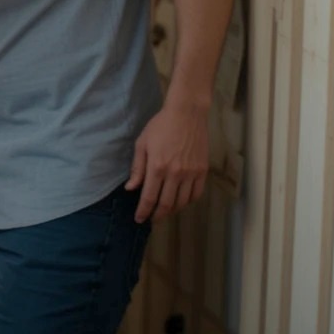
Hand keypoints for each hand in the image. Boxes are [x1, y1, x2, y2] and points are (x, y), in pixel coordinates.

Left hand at [125, 100, 209, 222]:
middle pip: (166, 204)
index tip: (139, 219)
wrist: (187, 114)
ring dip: (172, 211)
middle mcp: (175, 174)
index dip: (144, 212)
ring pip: (182, 202)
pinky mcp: (203, 171)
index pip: (149, 198)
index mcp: (157, 167)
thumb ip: (137, 168)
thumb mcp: (142, 143)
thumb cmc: (161, 126)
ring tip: (165, 211)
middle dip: (157, 215)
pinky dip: (188, 201)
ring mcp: (191, 173)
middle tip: (152, 218)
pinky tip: (181, 200)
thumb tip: (131, 188)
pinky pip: (196, 194)